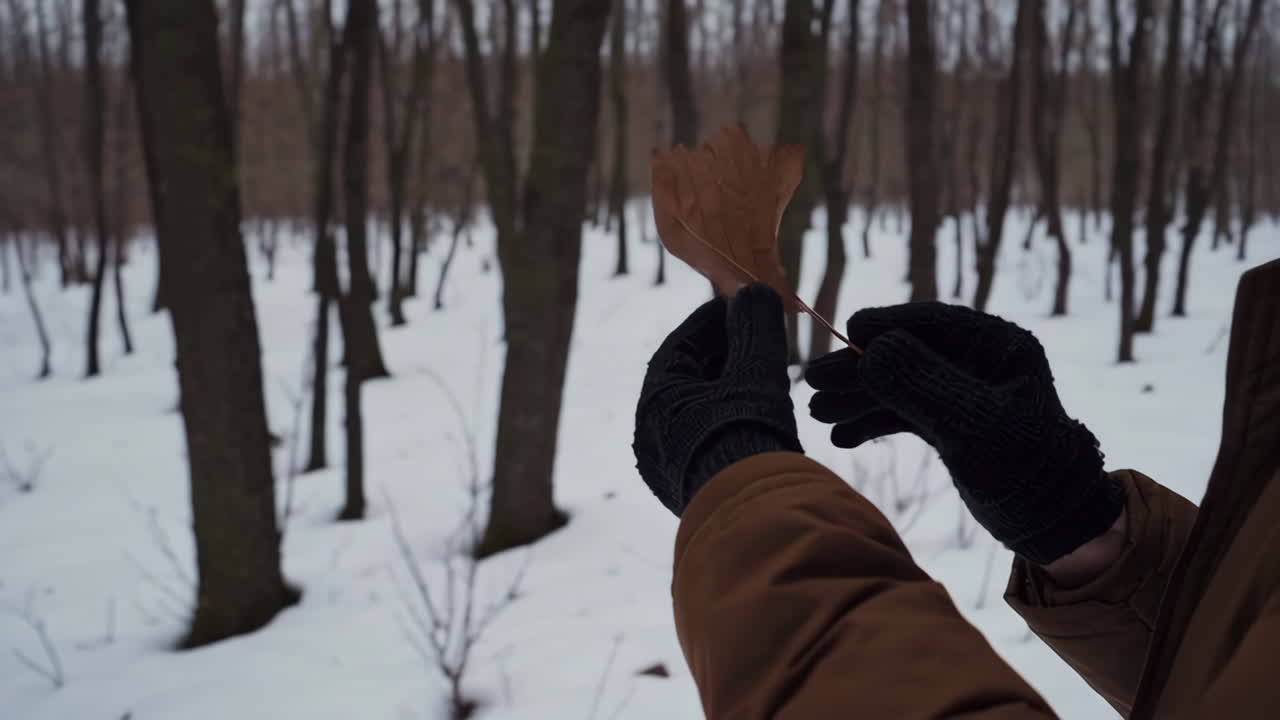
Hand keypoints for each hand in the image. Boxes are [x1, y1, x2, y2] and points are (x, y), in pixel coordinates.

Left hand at [633, 285, 801, 516]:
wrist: (750, 514)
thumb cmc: (747, 435)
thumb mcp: (756, 371)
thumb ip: (756, 326)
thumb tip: (754, 291)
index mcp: (655, 397)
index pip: (681, 344)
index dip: (714, 320)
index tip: (741, 307)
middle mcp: (649, 432)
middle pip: (687, 379)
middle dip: (724, 356)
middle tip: (757, 341)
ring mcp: (665, 465)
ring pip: (696, 413)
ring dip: (727, 391)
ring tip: (762, 379)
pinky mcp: (685, 490)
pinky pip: (702, 442)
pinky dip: (726, 422)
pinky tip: (756, 420)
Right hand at [804, 302, 1123, 564]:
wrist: (1053, 525)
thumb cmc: (1028, 473)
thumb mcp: (974, 427)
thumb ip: (923, 385)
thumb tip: (869, 349)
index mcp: (998, 347)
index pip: (933, 323)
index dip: (886, 325)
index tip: (845, 331)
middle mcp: (979, 362)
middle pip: (905, 354)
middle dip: (858, 369)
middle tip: (811, 382)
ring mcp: (962, 392)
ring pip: (898, 384)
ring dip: (857, 397)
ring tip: (816, 413)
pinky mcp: (951, 423)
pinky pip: (903, 412)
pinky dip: (872, 422)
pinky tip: (842, 437)